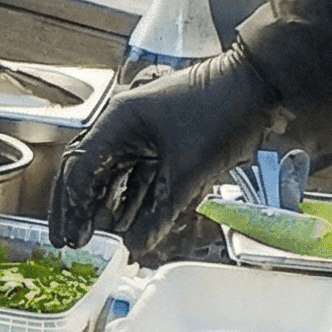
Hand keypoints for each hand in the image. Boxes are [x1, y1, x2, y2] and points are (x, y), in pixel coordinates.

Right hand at [47, 47, 277, 250]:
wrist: (260, 85)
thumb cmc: (222, 109)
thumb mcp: (188, 172)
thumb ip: (159, 213)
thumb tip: (136, 247)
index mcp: (119, 121)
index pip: (80, 168)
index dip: (73, 207)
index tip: (71, 236)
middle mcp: (125, 125)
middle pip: (91, 172)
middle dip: (81, 209)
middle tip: (72, 240)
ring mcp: (145, 132)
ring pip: (116, 176)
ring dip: (108, 207)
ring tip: (100, 238)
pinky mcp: (166, 141)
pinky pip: (141, 174)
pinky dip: (135, 199)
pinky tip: (130, 222)